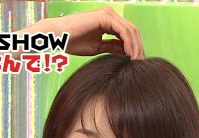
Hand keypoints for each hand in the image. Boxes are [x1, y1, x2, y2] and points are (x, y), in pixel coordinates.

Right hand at [27, 7, 143, 58]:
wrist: (58, 36)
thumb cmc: (72, 41)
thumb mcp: (98, 47)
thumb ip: (112, 47)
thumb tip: (126, 53)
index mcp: (108, 21)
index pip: (128, 33)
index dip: (135, 47)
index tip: (137, 62)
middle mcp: (110, 14)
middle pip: (132, 31)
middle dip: (138, 47)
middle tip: (141, 63)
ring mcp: (108, 14)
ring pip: (130, 30)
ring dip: (136, 46)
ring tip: (137, 61)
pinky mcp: (106, 16)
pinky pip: (123, 30)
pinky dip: (129, 43)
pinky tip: (130, 54)